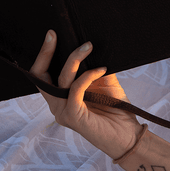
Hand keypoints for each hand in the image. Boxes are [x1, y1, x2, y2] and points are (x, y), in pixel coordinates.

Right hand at [30, 30, 144, 159]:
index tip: (52, 34)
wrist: (129, 135)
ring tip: (89, 47)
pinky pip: (75, 89)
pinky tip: (101, 69)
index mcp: (61, 98)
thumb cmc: (117, 111)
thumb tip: (89, 44)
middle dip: (46, 53)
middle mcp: (57, 106)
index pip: (43, 75)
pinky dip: (87, 76)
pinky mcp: (73, 117)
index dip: (44, 55)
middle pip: (40, 77)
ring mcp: (63, 112)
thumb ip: (94, 68)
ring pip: (61, 80)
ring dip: (74, 60)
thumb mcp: (105, 83)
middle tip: (55, 35)